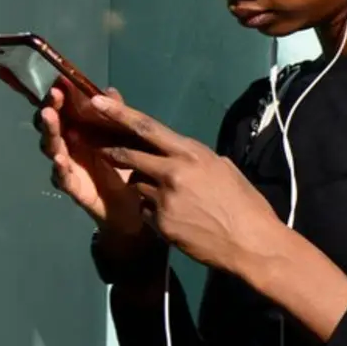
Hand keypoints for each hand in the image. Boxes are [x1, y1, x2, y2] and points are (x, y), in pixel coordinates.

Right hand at [36, 81, 143, 235]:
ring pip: (52, 147)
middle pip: (52, 125)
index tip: (59, 80)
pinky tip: (60, 159)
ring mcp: (69, 167)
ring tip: (50, 117)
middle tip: (53, 96)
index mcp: (80, 131)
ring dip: (50, 131)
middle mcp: (69, 146)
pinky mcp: (74, 188)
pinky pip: (63, 177)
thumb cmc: (125, 168)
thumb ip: (116, 116)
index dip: (58, 95)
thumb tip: (109, 91)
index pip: (63, 110)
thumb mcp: (125, 139)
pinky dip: (59, 168)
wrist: (133, 207)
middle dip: (51, 108)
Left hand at [91, 95, 280, 276]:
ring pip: (138, 186)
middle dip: (113, 152)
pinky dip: (155, 212)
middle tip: (103, 150)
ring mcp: (164, 199)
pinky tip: (178, 220)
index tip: (96, 102)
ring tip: (173, 200)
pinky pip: (146, 211)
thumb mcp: (224, 168)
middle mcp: (173, 172)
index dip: (119, 113)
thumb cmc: (245, 203)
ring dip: (145, 188)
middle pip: (130, 156)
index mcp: (191, 153)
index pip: (147, 128)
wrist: (250, 243)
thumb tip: (184, 157)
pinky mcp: (160, 223)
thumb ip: (197, 160)